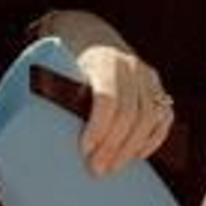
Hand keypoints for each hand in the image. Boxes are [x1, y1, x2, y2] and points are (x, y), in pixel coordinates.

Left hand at [69, 37, 173, 177]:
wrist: (92, 36)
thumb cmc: (68, 60)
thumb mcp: (59, 69)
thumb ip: (56, 95)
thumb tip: (42, 137)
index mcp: (102, 60)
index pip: (107, 98)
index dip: (98, 127)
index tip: (84, 150)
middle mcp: (130, 65)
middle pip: (130, 113)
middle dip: (113, 146)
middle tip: (97, 169)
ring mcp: (147, 76)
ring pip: (149, 118)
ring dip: (131, 148)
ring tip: (112, 167)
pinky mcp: (158, 88)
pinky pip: (163, 117)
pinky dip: (153, 139)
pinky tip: (137, 155)